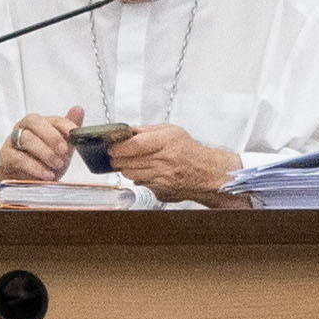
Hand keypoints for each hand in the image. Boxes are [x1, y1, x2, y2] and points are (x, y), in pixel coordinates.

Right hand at [0, 107, 85, 186]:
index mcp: (39, 124)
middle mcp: (23, 128)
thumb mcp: (62, 149)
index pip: (52, 119)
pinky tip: (47, 174)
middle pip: (34, 122)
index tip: (74, 133)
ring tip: (57, 165)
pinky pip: (19, 158)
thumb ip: (69, 132)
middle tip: (64, 151)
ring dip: (45, 152)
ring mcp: (12, 141)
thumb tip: (79, 109)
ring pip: (26, 139)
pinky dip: (35, 167)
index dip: (65, 125)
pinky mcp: (6, 157)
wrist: (27, 184)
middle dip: (52, 136)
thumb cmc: (44, 162)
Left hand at [105, 122, 241, 199]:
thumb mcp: (171, 131)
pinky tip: (141, 170)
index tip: (112, 146)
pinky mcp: (160, 188)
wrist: (207, 173)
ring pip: (130, 173)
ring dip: (124, 168)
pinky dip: (135, 176)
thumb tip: (128, 130)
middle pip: (128, 160)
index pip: (135, 144)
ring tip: (127, 162)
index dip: (119, 146)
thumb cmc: (190, 151)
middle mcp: (164, 160)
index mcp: (166, 142)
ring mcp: (161, 177)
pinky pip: (139, 182)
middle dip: (117, 157)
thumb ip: (147, 130)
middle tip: (115, 153)